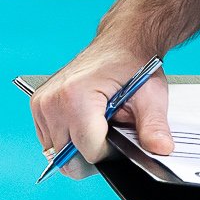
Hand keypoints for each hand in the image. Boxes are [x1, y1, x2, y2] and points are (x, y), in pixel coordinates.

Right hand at [28, 36, 173, 179]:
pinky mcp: (38, 105)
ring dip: (79, 145)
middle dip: (94, 150)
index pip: (89, 152)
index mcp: (76, 97)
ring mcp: (41, 103)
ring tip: (98, 120)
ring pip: (59, 152)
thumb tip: (161, 149)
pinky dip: (68, 137)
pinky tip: (84, 119)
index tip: (120, 133)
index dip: (110, 152)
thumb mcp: (150, 96)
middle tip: (111, 127)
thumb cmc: (132, 64)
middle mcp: (52, 100)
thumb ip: (153, 127)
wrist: (121, 42)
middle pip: (70, 158)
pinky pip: (50, 141)